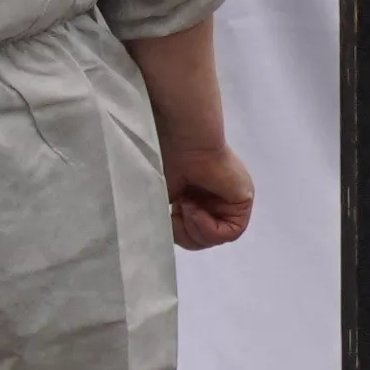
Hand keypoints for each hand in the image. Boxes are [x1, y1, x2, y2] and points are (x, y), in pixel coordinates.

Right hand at [119, 19, 245, 248]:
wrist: (178, 130)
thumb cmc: (158, 148)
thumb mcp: (149, 190)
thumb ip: (153, 213)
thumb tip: (127, 228)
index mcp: (192, 191)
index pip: (188, 233)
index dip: (175, 231)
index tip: (167, 208)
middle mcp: (212, 196)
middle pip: (201, 239)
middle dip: (182, 232)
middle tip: (174, 207)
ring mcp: (228, 198)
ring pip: (213, 237)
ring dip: (192, 228)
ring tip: (183, 202)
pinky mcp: (242, 196)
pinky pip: (231, 231)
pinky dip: (207, 226)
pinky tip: (192, 204)